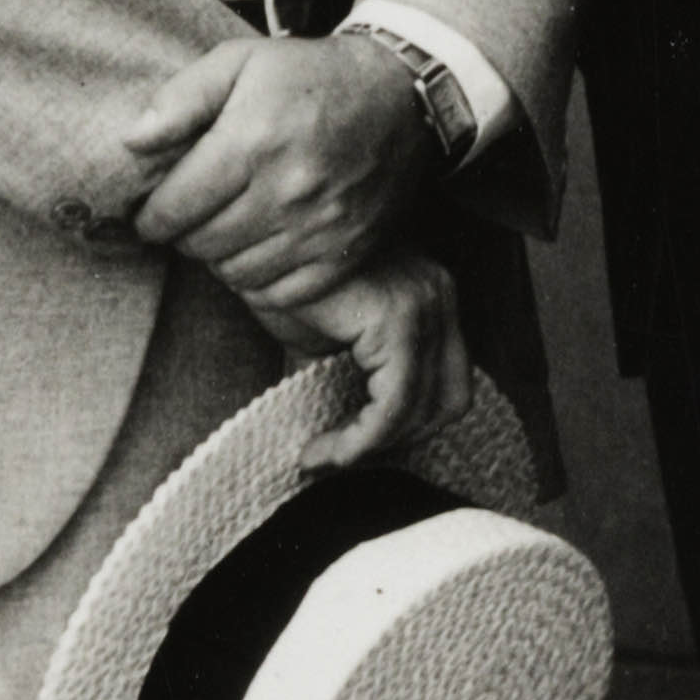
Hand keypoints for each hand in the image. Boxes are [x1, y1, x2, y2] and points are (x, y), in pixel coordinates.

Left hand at [109, 29, 438, 325]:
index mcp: (252, 141)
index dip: (151, 217)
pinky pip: (284, 293)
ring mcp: (321, 227)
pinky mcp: (348, 251)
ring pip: (239, 273)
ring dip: (220, 258)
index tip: (150, 214)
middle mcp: (287, 190)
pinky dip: (261, 282)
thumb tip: (132, 142)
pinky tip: (258, 252)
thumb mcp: (240, 61)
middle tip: (186, 221)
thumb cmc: (309, 75)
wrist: (400, 94)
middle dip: (183, 236)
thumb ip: (181, 98)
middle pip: (203, 244)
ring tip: (222, 233)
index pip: (176, 207)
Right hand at [292, 250, 469, 461]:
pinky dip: (361, 439)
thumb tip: (341, 443)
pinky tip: (323, 449)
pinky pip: (392, 404)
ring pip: (420, 410)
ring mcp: (423, 303)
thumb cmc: (283, 283)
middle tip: (341, 456)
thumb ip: (348, 382)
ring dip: (371, 447)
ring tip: (322, 456)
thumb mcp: (325, 343)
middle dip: (398, 442)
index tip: (358, 447)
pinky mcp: (396, 318)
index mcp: (433, 295)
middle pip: (449, 402)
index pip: (451, 385)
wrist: (248, 244)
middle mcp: (439, 294)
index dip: (411, 426)